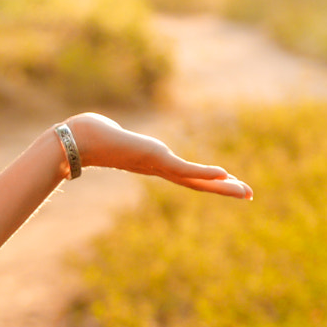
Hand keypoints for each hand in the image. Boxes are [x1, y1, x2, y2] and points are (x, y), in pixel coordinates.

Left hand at [65, 112, 252, 199]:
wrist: (77, 140)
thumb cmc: (89, 135)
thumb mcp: (110, 135)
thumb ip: (114, 136)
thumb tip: (105, 131)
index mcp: (151, 163)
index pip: (185, 175)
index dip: (206, 180)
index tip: (226, 182)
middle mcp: (157, 167)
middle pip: (196, 182)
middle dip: (222, 188)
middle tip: (248, 195)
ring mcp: (157, 165)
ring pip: (195, 180)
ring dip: (222, 186)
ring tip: (244, 191)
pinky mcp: (155, 159)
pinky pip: (185, 170)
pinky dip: (204, 174)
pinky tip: (224, 175)